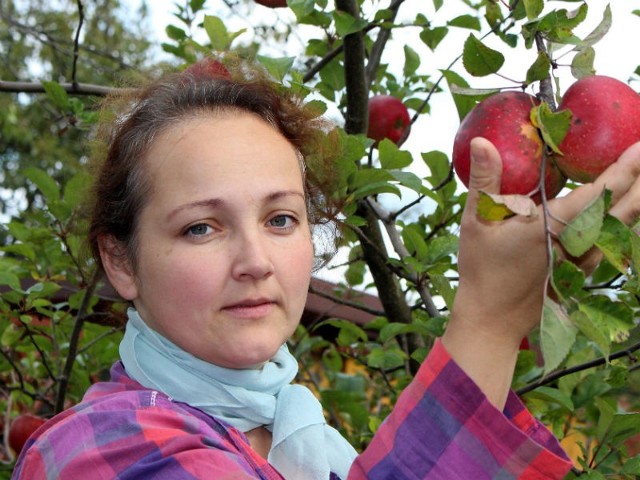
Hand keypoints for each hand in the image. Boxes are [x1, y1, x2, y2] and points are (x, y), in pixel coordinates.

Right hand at [442, 137, 639, 407]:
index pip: (599, 192)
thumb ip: (485, 180)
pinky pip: (612, 244)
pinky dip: (625, 225)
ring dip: (639, 203)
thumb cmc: (481, 270)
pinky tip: (629, 216)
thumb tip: (483, 141)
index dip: (625, 167)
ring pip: (623, 229)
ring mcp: (584, 262)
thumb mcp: (476, 222)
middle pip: (624, 209)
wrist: (492, 319)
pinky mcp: (582, 274)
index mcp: (552, 227)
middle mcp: (576, 244)